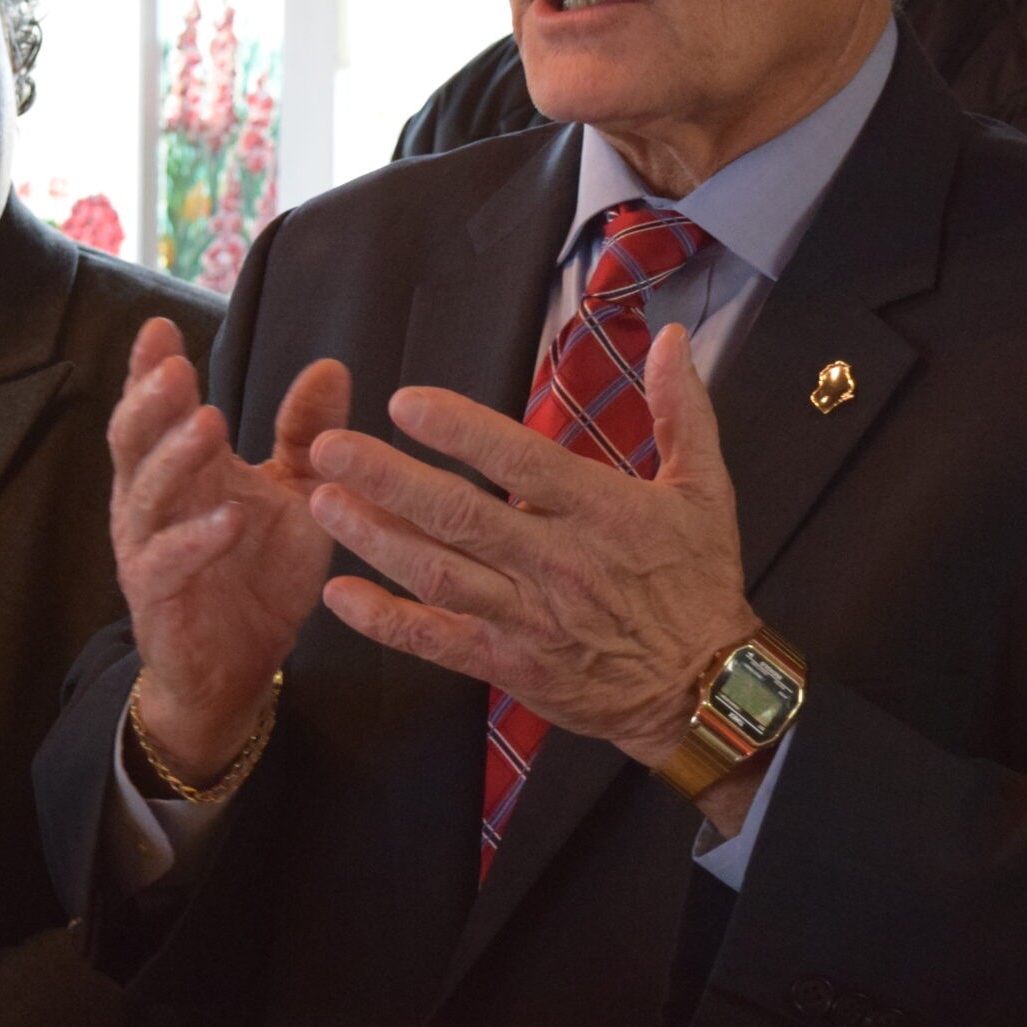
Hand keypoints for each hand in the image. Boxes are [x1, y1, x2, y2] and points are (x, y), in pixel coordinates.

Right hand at [107, 317, 348, 781]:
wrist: (240, 667)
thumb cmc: (260, 572)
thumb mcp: (295, 494)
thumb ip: (306, 434)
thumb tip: (331, 367)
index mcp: (182, 468)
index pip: (156, 408)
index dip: (150, 368)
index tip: (160, 326)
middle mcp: (153, 501)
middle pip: (134, 439)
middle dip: (150, 400)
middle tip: (176, 366)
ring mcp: (149, 548)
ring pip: (146, 493)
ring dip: (175, 456)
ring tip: (209, 423)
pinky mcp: (158, 598)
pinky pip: (168, 562)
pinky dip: (198, 538)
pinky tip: (229, 518)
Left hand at [305, 324, 756, 771]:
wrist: (703, 688)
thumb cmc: (699, 582)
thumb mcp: (706, 490)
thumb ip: (683, 411)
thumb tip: (672, 338)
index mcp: (599, 511)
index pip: (520, 462)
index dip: (460, 431)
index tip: (405, 402)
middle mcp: (554, 561)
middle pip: (459, 515)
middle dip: (388, 480)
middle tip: (329, 447)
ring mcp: (526, 616)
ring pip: (437, 575)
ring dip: (374, 539)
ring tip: (320, 502)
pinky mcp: (508, 662)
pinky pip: (437, 642)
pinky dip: (386, 622)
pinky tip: (339, 596)